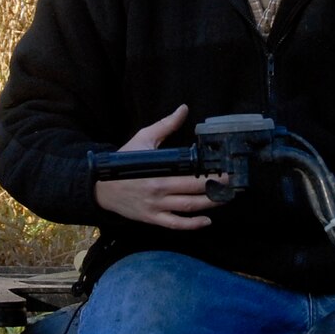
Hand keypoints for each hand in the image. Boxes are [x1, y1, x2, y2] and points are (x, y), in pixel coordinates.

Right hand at [94, 104, 222, 230]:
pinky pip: (175, 224)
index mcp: (158, 171)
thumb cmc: (123, 162)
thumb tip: (183, 109)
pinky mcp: (153, 218)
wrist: (100, 187)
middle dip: (216, 187)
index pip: (190, 173)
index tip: (225, 168)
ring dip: (210, 204)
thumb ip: (165, 125)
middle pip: (194, 191)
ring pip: (188, 208)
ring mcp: (156, 207)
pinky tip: (207, 220)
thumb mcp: (142, 139)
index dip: (210, 172)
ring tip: (226, 198)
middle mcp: (159, 190)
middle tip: (233, 182)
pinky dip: (192, 225)